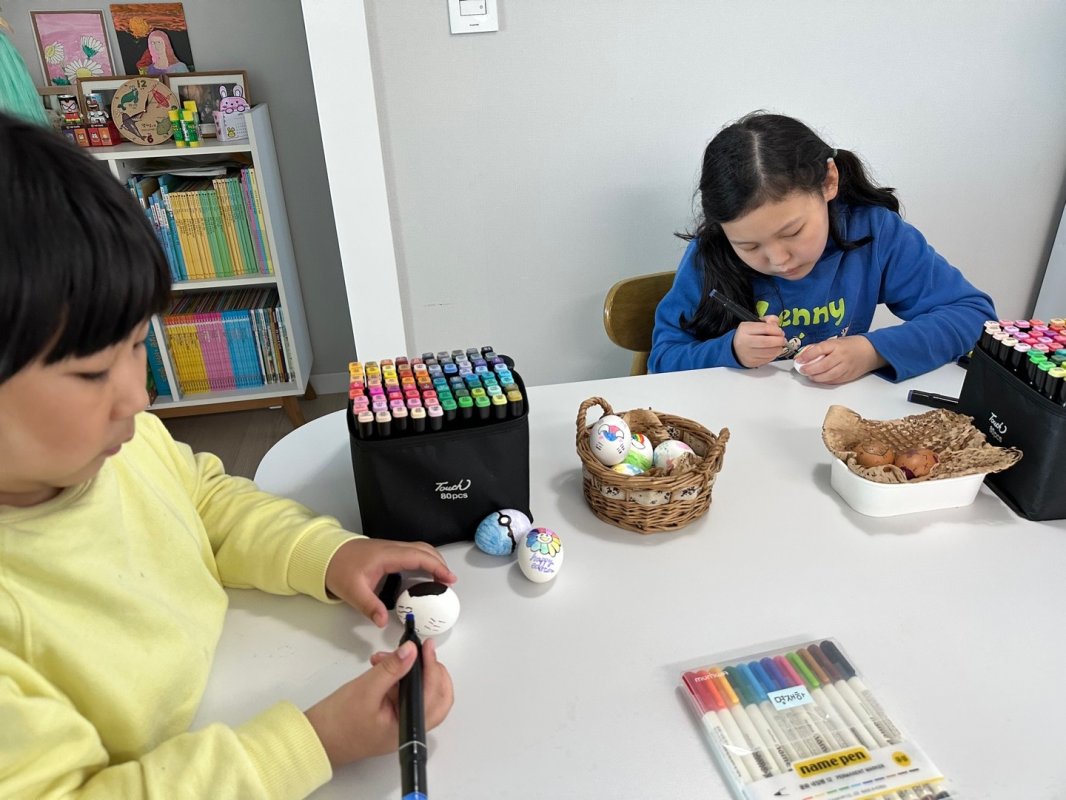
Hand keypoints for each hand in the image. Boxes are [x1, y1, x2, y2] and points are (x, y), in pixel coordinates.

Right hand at [305, 637, 453, 765]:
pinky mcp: (393, 715)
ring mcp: (402, 722)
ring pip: (421, 692)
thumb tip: (411, 651)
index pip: (433, 695)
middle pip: (437, 697)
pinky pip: (405, 693)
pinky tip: (382, 666)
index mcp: (407, 727)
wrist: (317, 738)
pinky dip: (399, 677)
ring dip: (410, 671)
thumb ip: (391, 669)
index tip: (425, 647)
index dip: (432, 667)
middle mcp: (409, 727)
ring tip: (387, 657)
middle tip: (419, 651)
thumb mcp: (365, 689)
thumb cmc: (337, 722)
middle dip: (430, 670)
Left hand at [326, 538, 456, 626]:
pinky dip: (424, 561)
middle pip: (424, 549)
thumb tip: (384, 622)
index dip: (436, 566)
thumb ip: (370, 606)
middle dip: (440, 563)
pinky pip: (412, 552)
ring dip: (433, 560)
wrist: (324, 555)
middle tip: (449, 582)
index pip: (418, 557)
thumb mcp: (352, 591)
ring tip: (441, 579)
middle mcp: (392, 548)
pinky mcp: (388, 552)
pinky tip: (424, 574)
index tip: (448, 579)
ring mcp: (391, 548)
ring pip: (419, 549)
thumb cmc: (338, 570)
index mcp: (387, 555)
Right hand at [733, 314, 787, 367]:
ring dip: (778, 349)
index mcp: (745, 329)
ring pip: (769, 353)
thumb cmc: (748, 335)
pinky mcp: (752, 362)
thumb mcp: (754, 323)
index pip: (765, 328)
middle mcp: (745, 342)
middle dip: (779, 341)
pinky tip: (772, 351)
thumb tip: (775, 322)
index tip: (780, 331)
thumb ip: (767, 321)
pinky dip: (773, 355)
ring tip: (779, 346)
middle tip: (783, 340)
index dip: (776, 330)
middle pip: (767, 342)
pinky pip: (767, 360)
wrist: (735, 349)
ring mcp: (748, 354)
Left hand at [794, 336, 885, 384]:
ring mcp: (846, 367)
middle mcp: (842, 356)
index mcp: (837, 345)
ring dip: (816, 377)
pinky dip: (825, 381)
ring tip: (809, 376)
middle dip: (810, 369)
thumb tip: (806, 354)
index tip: (799, 360)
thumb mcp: (836, 341)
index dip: (808, 355)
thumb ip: (823, 348)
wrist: (871, 351)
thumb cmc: (851, 345)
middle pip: (823, 365)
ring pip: (828, 375)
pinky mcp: (849, 376)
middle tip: (802, 370)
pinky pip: (834, 380)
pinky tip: (819, 379)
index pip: (820, 349)